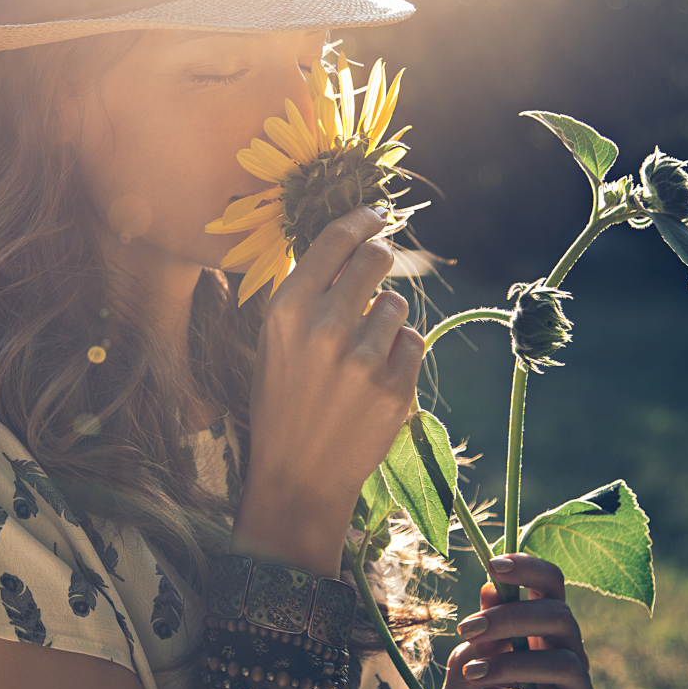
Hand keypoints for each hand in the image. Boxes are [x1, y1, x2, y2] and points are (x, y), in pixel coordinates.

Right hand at [233, 206, 424, 575]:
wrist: (297, 475)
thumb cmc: (281, 400)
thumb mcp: (274, 340)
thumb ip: (306, 293)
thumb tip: (347, 242)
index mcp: (287, 309)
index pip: (335, 240)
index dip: (361, 219)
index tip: (375, 214)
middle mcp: (324, 327)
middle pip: (377, 259)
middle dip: (380, 261)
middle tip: (375, 275)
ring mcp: (362, 359)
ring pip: (398, 304)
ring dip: (386, 318)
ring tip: (361, 350)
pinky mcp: (394, 388)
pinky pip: (414, 341)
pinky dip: (400, 353)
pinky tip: (375, 376)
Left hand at [443, 554, 595, 688]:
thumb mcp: (468, 661)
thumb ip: (482, 632)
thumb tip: (490, 590)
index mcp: (542, 626)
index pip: (552, 583)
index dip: (529, 567)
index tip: (492, 564)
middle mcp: (567, 650)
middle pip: (561, 616)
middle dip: (511, 617)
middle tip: (467, 629)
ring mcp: (577, 686)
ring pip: (565, 662)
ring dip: (513, 664)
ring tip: (472, 673)